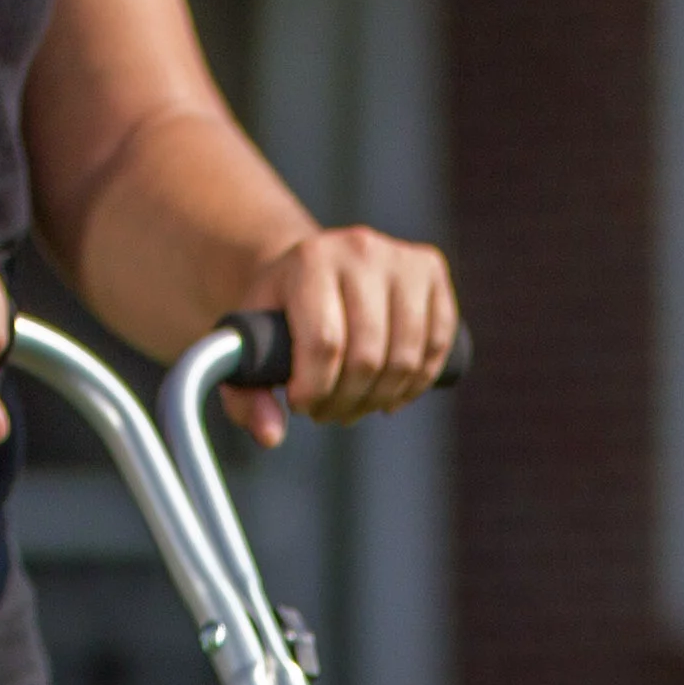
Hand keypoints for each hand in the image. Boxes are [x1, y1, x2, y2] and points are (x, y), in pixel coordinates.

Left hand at [223, 227, 456, 445]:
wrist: (313, 267)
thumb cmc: (278, 315)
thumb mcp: (249, 347)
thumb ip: (245, 395)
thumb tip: (271, 435)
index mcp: (309, 260)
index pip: (324, 343)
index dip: (315, 390)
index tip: (300, 403)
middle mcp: (360, 249)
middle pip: (367, 356)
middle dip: (346, 401)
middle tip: (328, 411)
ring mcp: (401, 258)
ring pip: (405, 358)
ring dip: (380, 398)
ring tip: (355, 403)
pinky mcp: (432, 270)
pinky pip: (438, 345)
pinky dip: (416, 382)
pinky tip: (390, 392)